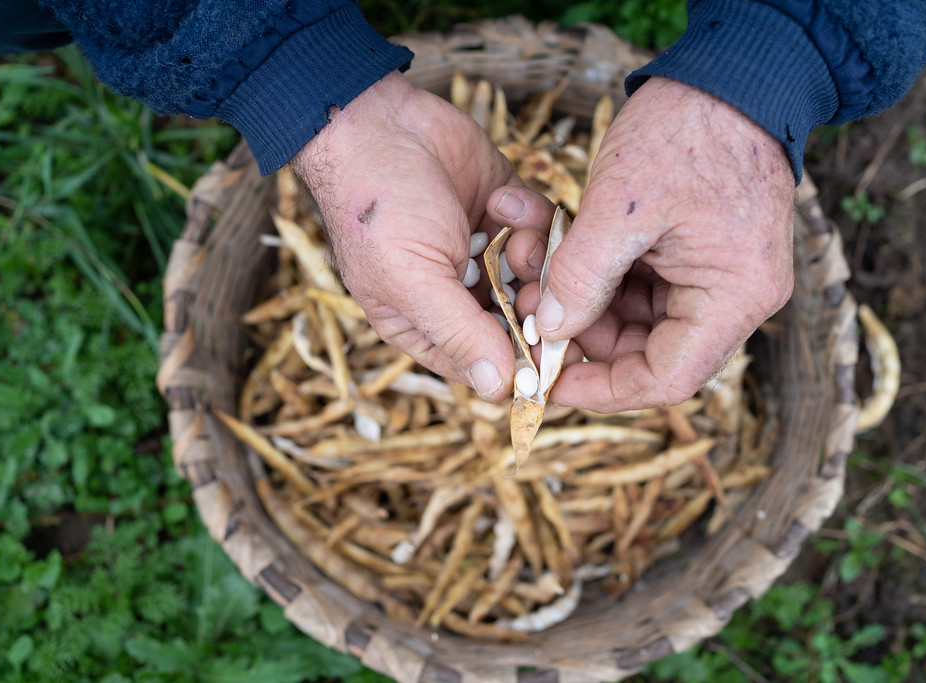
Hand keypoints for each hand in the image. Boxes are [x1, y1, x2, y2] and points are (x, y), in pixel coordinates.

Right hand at [292, 72, 553, 400]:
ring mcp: (486, 252)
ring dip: (535, 258)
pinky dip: (533, 217)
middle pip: (520, 326)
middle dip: (533, 307)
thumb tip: (500, 390)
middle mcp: (458, 293)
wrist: (376, 120)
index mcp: (424, 324)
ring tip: (515, 235)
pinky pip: (544, 231)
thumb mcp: (412, 280)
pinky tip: (504, 199)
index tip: (549, 355)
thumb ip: (460, 334)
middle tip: (531, 287)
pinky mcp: (507, 212)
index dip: (519, 365)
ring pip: (540, 278)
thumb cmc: (376, 206)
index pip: (483, 365)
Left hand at [520, 77, 795, 411]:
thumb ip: (581, 275)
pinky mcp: (697, 252)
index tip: (549, 380)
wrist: (731, 73)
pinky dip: (596, 269)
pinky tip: (556, 242)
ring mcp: (716, 274)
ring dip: (580, 296)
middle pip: (647, 349)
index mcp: (734, 297)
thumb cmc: (689, 130)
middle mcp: (733, 296)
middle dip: (580, 331)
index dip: (603, 389)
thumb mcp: (622, 206)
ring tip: (532, 260)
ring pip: (635, 316)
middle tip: (526, 305)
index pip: (667, 377)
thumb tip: (548, 331)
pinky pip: (638, 282)